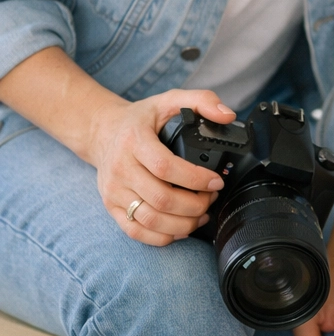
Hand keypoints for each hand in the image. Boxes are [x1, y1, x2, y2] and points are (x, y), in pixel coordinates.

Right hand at [88, 88, 234, 245]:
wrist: (103, 132)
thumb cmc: (141, 118)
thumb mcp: (170, 99)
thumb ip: (202, 100)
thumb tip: (227, 115)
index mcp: (135, 141)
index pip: (165, 167)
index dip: (195, 178)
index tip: (216, 181)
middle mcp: (121, 168)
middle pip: (160, 198)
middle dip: (194, 204)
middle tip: (212, 198)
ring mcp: (114, 191)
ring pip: (150, 219)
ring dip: (182, 223)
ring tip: (202, 213)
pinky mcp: (112, 207)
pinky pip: (136, 231)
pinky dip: (162, 236)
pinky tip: (181, 227)